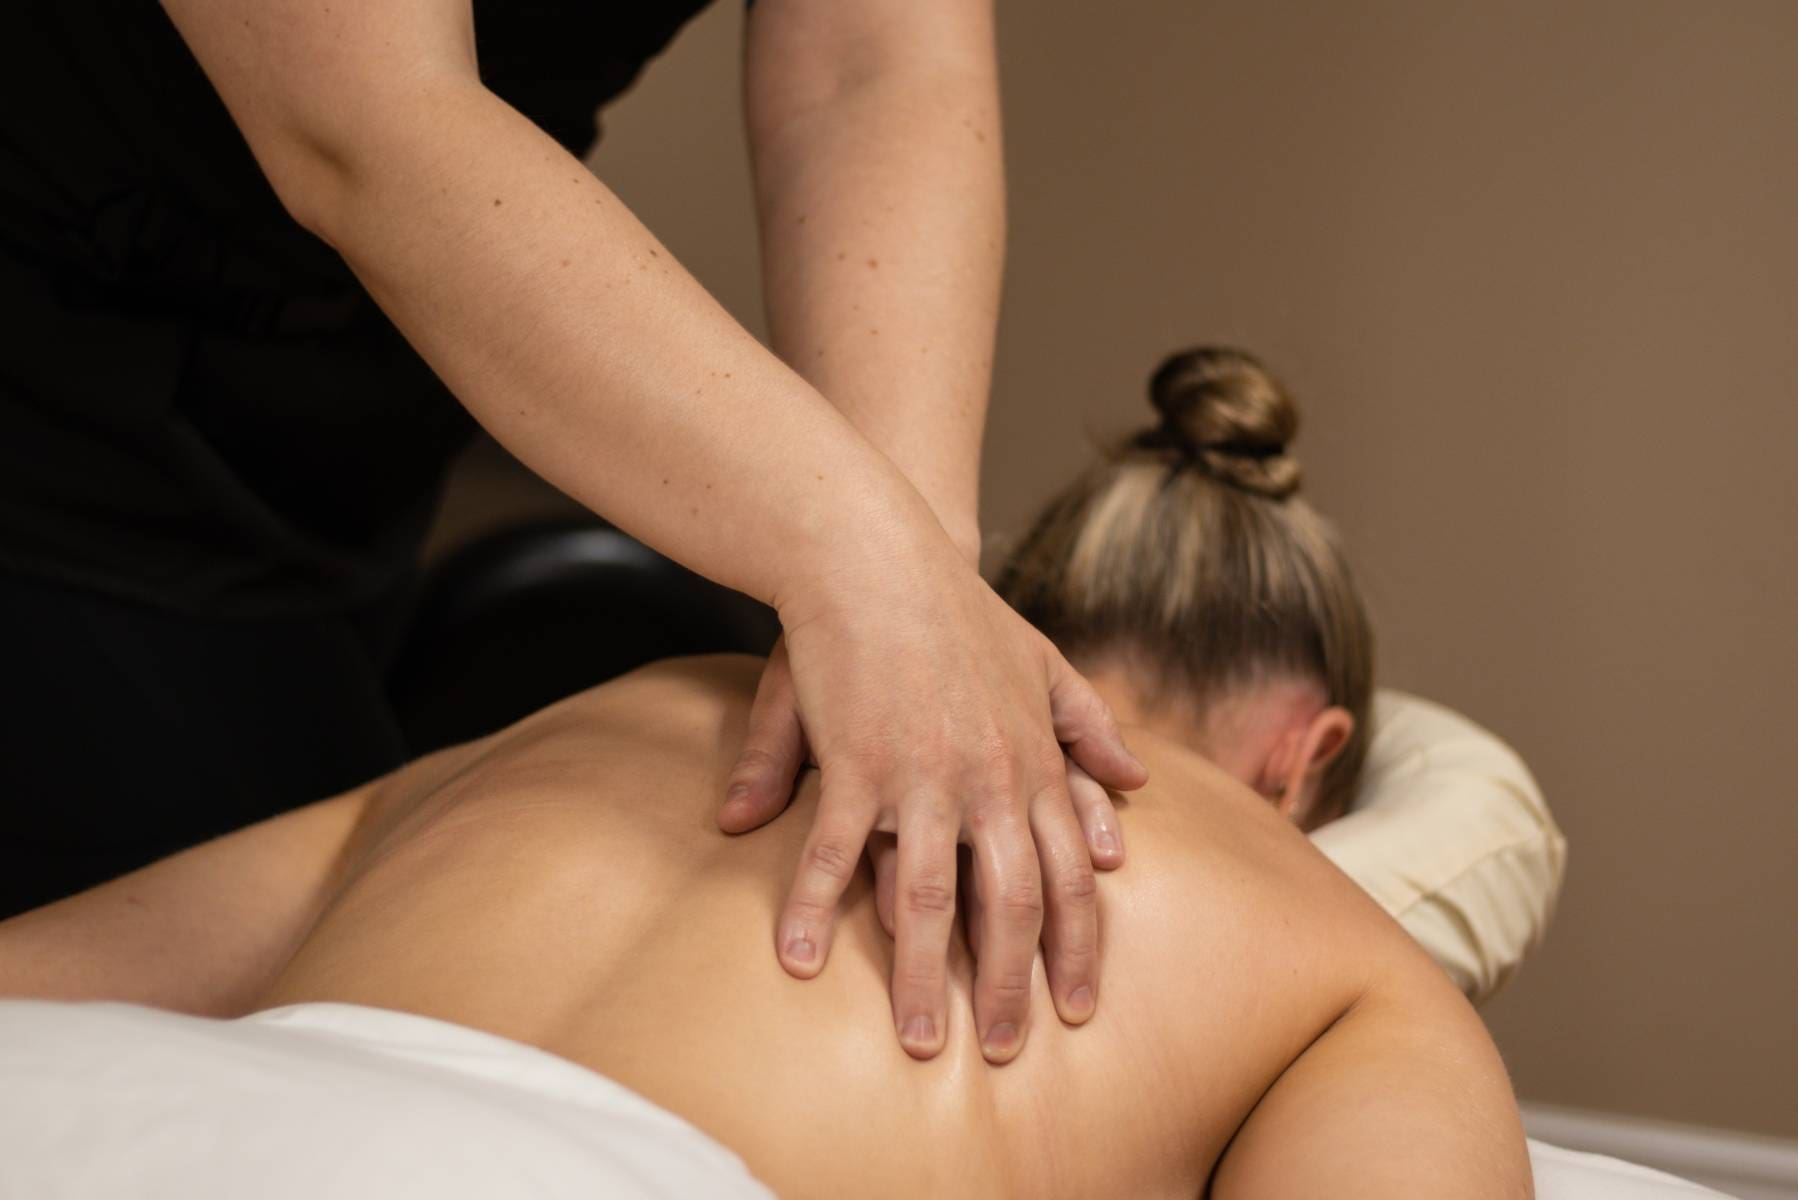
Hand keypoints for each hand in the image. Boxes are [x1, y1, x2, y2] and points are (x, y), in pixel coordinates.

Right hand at [721, 530, 1145, 1062]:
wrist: (880, 555)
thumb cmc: (957, 607)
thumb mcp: (1043, 660)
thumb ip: (1089, 725)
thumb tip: (1135, 784)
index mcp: (1034, 764)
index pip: (1072, 876)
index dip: (1078, 946)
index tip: (1078, 1006)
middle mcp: (990, 781)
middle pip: (1013, 905)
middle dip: (1011, 986)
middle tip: (1003, 1049)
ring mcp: (924, 777)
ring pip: (931, 900)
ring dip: (923, 978)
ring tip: (918, 1041)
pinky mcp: (856, 764)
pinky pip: (834, 854)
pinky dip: (812, 909)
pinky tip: (796, 960)